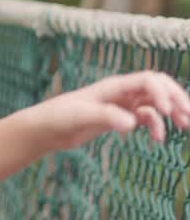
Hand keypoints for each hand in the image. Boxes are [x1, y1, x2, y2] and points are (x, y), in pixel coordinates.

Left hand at [35, 71, 189, 148]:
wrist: (45, 129)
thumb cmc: (58, 117)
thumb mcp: (80, 116)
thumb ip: (106, 117)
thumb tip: (132, 123)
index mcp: (113, 86)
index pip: (148, 80)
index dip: (163, 93)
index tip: (168, 112)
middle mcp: (121, 93)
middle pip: (158, 88)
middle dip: (176, 98)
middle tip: (189, 116)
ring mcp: (121, 105)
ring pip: (155, 104)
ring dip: (172, 113)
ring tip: (185, 127)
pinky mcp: (118, 118)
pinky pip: (145, 118)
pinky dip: (155, 126)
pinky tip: (157, 139)